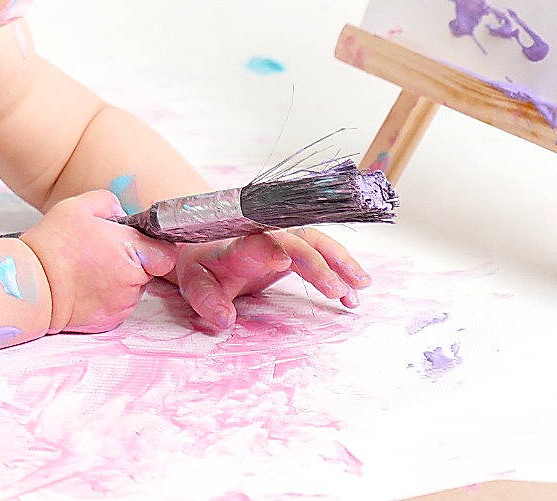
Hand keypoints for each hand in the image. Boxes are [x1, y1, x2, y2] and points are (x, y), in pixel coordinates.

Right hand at [19, 190, 177, 333]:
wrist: (31, 285)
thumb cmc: (53, 244)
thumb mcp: (78, 206)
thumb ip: (108, 202)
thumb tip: (120, 212)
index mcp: (131, 251)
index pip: (166, 254)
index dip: (153, 247)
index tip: (137, 243)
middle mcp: (131, 282)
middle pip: (147, 271)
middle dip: (132, 262)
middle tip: (101, 254)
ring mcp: (121, 305)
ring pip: (132, 290)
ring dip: (119, 281)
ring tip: (89, 271)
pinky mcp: (109, 322)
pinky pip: (118, 306)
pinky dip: (107, 298)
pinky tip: (84, 288)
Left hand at [170, 226, 370, 330]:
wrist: (204, 248)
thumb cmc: (202, 268)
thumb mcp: (195, 285)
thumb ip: (207, 301)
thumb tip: (224, 319)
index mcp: (236, 245)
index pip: (255, 241)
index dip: (271, 248)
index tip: (286, 260)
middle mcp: (263, 237)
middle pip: (295, 242)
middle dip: (316, 263)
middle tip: (335, 290)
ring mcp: (281, 240)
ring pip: (314, 243)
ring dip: (339, 262)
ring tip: (360, 286)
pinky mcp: (293, 248)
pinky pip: (320, 253)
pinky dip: (339, 268)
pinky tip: (355, 290)